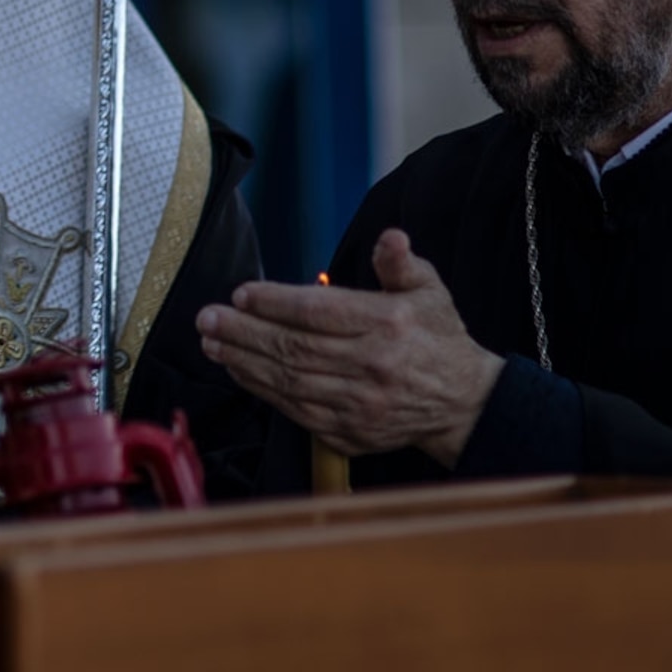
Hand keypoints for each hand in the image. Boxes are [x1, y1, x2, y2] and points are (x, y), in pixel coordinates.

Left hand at [195, 230, 502, 468]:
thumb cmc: (438, 338)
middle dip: (244, 333)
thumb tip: (390, 237)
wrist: (464, 404)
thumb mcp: (430, 291)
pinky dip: (264, 391)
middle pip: (295, 349)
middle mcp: (373, 367)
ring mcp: (360, 406)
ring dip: (244, 362)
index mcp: (390, 326)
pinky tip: (240, 372)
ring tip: (211, 343)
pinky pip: (296, 412)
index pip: (320, 313)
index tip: (241, 293)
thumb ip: (401, 264)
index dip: (276, 303)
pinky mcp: (351, 434)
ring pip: (290, 382)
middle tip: (207, 318)